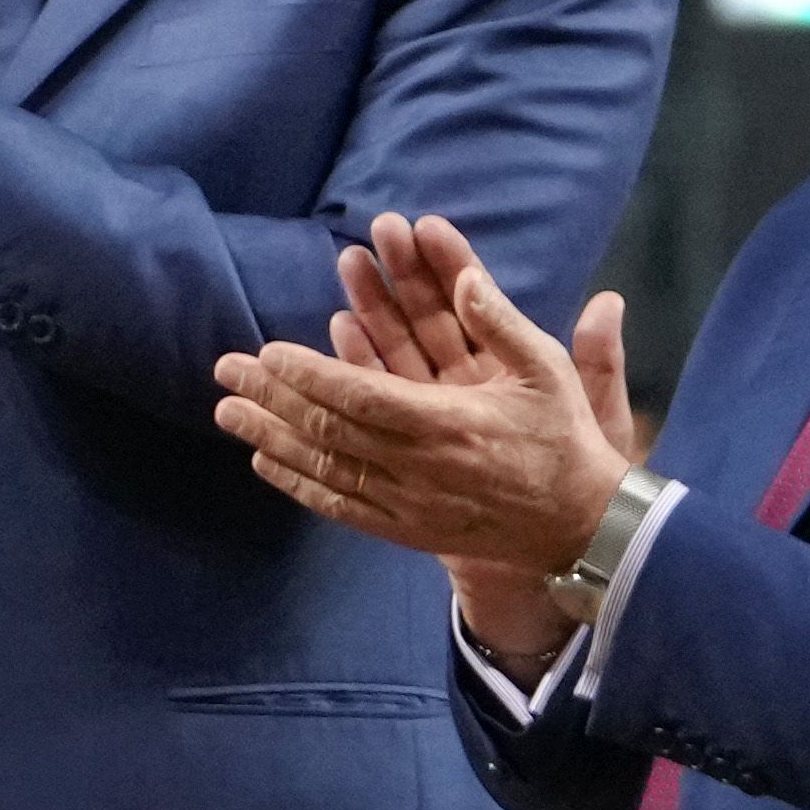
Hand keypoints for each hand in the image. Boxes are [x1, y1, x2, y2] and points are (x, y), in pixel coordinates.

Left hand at [211, 215, 632, 572]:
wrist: (584, 527)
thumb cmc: (563, 440)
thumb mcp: (547, 371)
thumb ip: (503, 322)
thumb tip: (465, 278)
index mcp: (446, 423)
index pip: (358, 395)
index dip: (307, 372)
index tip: (266, 350)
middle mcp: (418, 467)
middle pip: (327, 429)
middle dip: (271, 396)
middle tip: (225, 369)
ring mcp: (408, 505)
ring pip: (324, 468)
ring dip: (270, 438)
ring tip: (227, 411)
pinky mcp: (407, 532)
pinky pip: (341, 508)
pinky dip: (299, 485)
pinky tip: (265, 464)